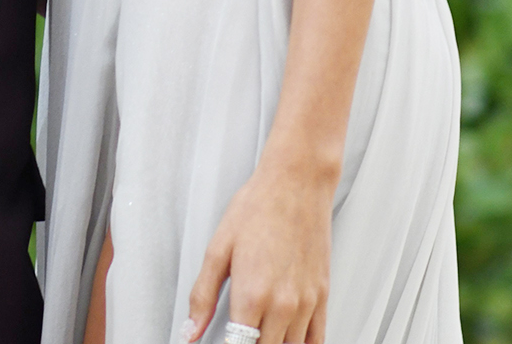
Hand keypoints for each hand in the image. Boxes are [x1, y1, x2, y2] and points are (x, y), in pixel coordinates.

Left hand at [184, 157, 332, 343]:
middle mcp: (282, 305)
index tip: (221, 341)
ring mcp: (305, 304)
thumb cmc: (258, 207)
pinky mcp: (322, 297)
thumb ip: (202, 295)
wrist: (297, 183)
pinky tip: (287, 339)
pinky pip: (316, 341)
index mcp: (251, 295)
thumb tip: (190, 331)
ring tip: (259, 332)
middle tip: (237, 333)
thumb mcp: (218, 247)